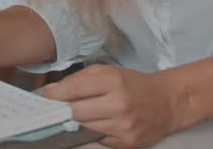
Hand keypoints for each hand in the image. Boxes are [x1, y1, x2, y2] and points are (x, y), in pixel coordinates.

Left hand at [43, 64, 184, 148]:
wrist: (167, 102)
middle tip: (57, 107)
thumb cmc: (134, 84)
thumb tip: (54, 91)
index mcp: (114, 81)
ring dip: (78, 121)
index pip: (74, 89)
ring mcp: (124, 126)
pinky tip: (98, 123)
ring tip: (79, 113)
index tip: (45, 96)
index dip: (55, 94)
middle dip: (63, 109)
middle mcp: (119, 105)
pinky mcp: (127, 142)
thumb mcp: (109, 71)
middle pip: (76, 112)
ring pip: (85, 127)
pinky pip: (99, 139)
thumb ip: (80, 79)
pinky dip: (94, 131)